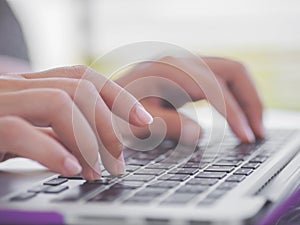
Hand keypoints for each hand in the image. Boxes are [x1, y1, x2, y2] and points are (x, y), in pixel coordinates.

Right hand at [0, 65, 152, 179]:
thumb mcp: (25, 135)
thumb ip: (55, 134)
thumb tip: (92, 149)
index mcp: (29, 86)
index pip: (82, 77)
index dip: (118, 96)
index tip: (143, 120)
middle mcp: (14, 86)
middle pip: (80, 90)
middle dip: (108, 127)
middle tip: (118, 162)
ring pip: (59, 102)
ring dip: (88, 141)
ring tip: (97, 172)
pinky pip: (20, 131)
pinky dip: (52, 151)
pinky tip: (72, 169)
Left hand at [116, 56, 263, 144]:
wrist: (104, 102)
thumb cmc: (115, 112)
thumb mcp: (136, 123)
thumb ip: (167, 124)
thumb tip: (200, 134)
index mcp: (170, 70)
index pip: (217, 85)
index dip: (234, 113)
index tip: (245, 138)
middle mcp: (182, 62)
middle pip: (234, 70)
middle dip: (251, 101)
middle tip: (258, 131)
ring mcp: (186, 66)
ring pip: (231, 73)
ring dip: (247, 98)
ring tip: (254, 126)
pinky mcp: (188, 75)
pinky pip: (221, 80)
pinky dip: (235, 97)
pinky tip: (237, 116)